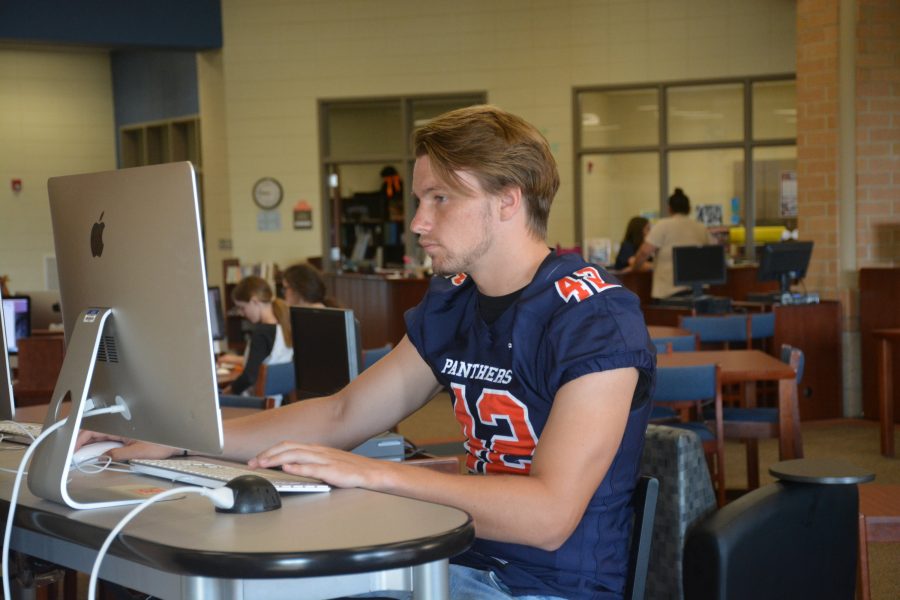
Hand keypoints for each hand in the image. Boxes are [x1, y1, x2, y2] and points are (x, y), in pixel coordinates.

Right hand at [75, 430, 179, 461]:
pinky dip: (97, 447)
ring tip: (79, 456)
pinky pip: (106, 440)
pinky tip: (93, 455)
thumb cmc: (162, 443)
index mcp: (119, 426)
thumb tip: (103, 458)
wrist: (177, 443)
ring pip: (98, 436)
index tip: (70, 447)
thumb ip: (119, 455)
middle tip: (71, 455)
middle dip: (79, 442)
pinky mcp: (124, 436)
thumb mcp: (139, 452)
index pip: (92, 429)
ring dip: (88, 445)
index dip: (78, 438)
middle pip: (92, 432)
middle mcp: (119, 427)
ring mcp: (121, 431)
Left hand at [249, 442, 389, 488]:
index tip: (256, 458)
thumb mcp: (327, 462)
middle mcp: (318, 451)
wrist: (372, 472)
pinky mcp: (332, 470)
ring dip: (277, 459)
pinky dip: (298, 467)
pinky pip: (312, 468)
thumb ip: (310, 462)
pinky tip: (287, 469)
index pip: (288, 445)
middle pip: (288, 448)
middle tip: (252, 462)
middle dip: (268, 454)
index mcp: (316, 449)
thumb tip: (290, 465)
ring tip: (263, 464)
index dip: (270, 451)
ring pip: (296, 455)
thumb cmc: (351, 469)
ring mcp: (325, 459)